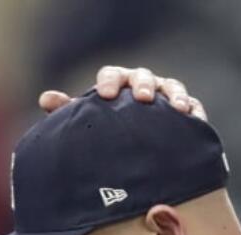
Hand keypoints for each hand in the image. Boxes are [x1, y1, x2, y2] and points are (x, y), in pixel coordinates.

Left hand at [39, 65, 206, 119]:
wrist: (130, 153)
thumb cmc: (105, 133)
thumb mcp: (87, 123)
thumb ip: (68, 111)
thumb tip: (46, 99)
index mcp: (116, 84)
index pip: (112, 74)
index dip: (109, 81)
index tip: (105, 95)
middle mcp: (140, 85)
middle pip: (143, 76)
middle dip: (142, 85)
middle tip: (141, 98)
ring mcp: (164, 96)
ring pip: (171, 87)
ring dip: (175, 95)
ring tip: (178, 108)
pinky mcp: (184, 111)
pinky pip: (193, 106)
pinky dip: (194, 110)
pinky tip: (194, 119)